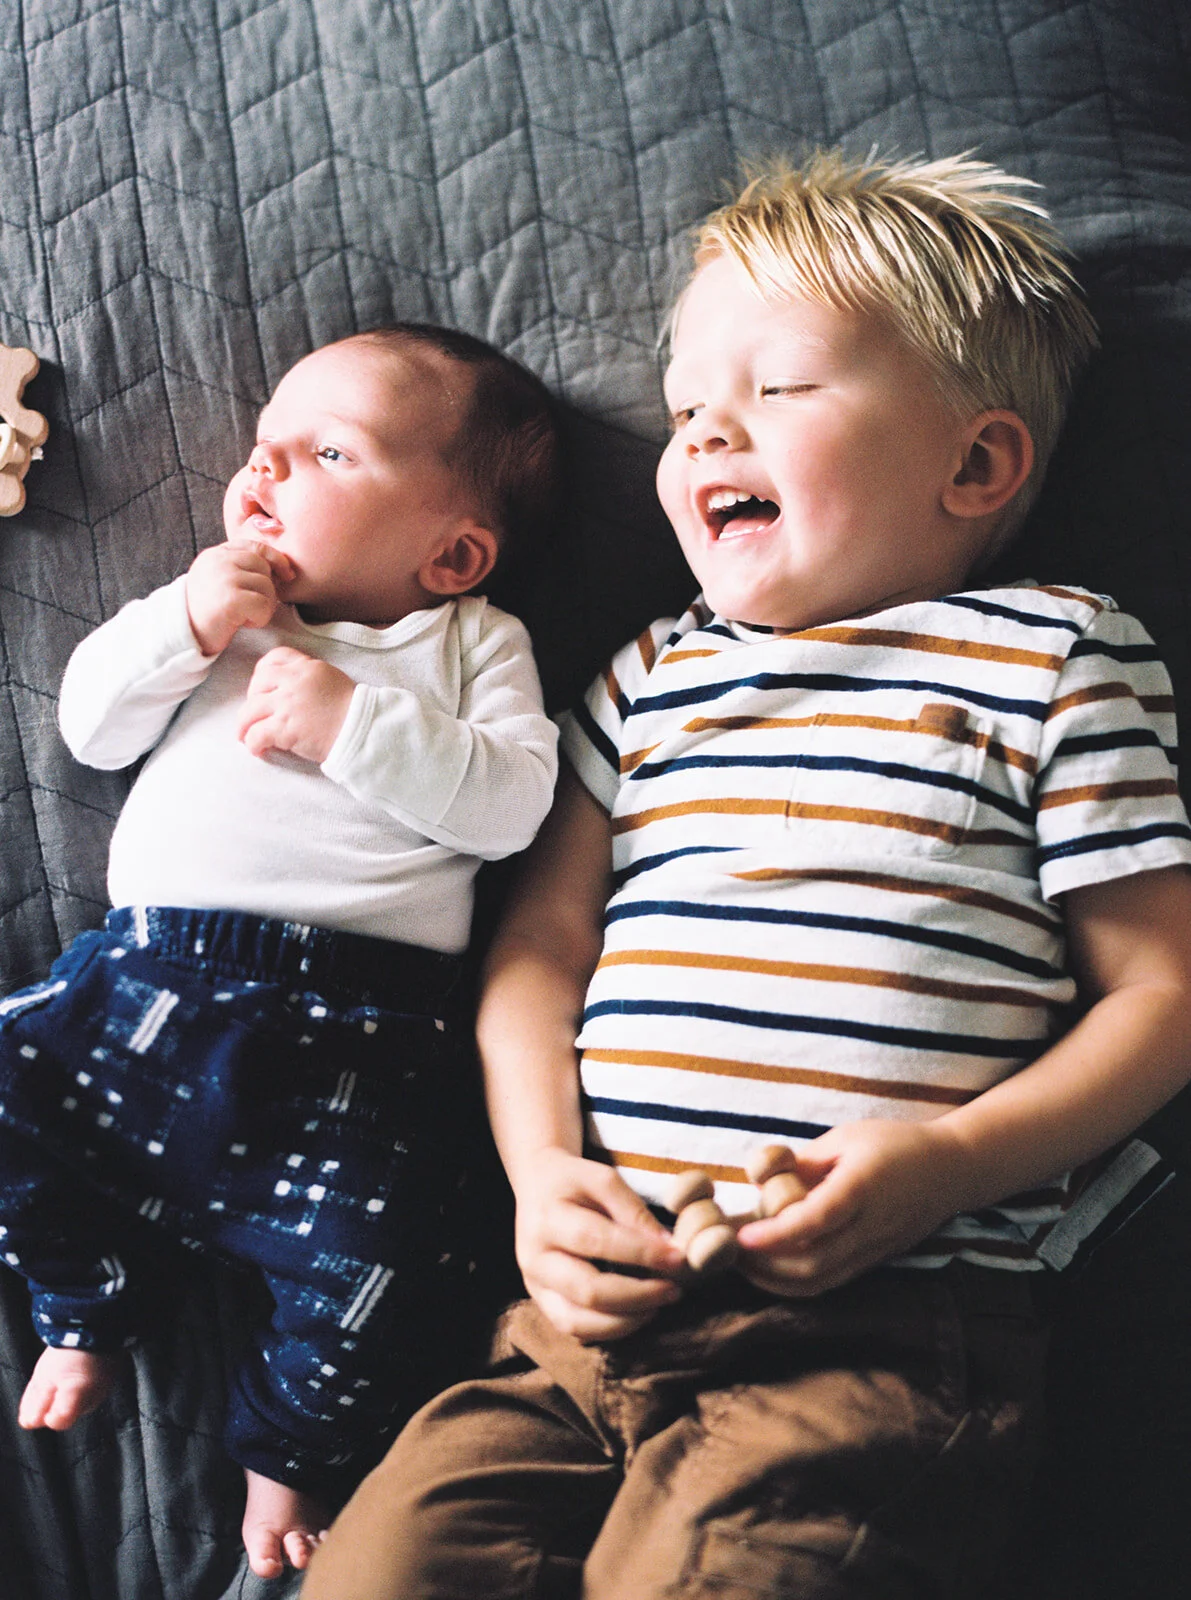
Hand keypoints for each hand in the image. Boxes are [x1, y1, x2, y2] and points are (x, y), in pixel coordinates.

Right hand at [186, 541, 294, 656]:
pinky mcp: (231, 599)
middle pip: (264, 567)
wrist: (183, 635)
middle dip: (268, 590)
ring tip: (244, 616)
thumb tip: (283, 568)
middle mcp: (219, 561)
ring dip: (264, 607)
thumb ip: (242, 568)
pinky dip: (259, 618)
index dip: (277, 559)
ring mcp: (224, 577)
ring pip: (267, 586)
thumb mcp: (220, 580)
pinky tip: (242, 623)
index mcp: (216, 554)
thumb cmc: (207, 611)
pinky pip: (263, 605)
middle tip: (253, 607)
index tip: (287, 575)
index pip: (256, 547)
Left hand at [238, 646, 354, 763]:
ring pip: (249, 711)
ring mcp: (286, 704)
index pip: (275, 657)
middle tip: (255, 715)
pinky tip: (259, 750)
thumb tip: (291, 690)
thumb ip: (310, 679)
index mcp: (307, 667)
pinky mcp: (283, 728)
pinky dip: (253, 744)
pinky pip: (256, 734)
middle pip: (257, 683)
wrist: (362, 731)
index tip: (262, 688)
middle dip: (251, 700)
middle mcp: (293, 681)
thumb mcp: (332, 680)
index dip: (263, 673)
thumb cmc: (353, 711)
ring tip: (245, 737)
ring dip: (244, 726)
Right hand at [513, 1147, 685, 1341]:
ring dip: (626, 1321)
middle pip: (587, 1291)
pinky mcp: (542, 1302)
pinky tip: (636, 1313)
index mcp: (547, 1219)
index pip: (597, 1240)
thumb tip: (668, 1250)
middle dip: (638, 1295)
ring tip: (658, 1305)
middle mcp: (534, 1258)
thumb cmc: (574, 1181)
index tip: (679, 1258)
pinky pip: (575, 1329)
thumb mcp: (602, 1179)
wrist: (535, 1186)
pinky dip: (610, 1329)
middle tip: (674, 1290)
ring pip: (578, 1322)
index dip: (642, 1253)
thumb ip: (633, 1211)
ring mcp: (534, 1285)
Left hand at [733, 1119, 971, 1295]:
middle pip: (814, 1263)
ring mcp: (874, 1250)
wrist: (951, 1171)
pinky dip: (796, 1283)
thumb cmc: (894, 1144)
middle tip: (726, 1253)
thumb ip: (804, 1162)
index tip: (741, 1236)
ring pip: (821, 1281)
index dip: (776, 1233)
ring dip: (775, 1281)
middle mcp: (870, 1226)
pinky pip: (831, 1282)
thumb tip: (759, 1181)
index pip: (817, 1220)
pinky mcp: (873, 1262)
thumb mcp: (846, 1138)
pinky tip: (769, 1271)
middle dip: (765, 1266)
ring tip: (741, 1266)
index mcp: (862, 1188)